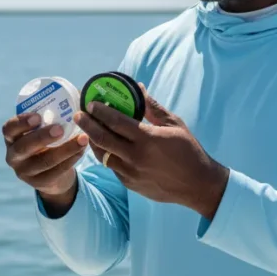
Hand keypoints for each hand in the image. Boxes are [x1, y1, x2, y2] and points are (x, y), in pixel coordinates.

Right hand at [2, 112, 88, 213]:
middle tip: (61, 128)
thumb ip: (54, 113)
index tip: (38, 116)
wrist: (53, 174)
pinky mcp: (39, 184)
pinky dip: (71, 160)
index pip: (8, 129)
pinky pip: (55, 172)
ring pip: (44, 161)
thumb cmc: (49, 142)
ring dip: (65, 149)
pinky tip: (82, 150)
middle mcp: (13, 155)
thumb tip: (80, 93)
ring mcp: (24, 172)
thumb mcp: (45, 129)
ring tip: (83, 139)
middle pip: (23, 147)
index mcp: (12, 138)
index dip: (21, 122)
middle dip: (42, 137)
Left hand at [74, 86, 229, 219]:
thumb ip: (153, 108)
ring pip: (103, 155)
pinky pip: (112, 167)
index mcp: (147, 139)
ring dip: (93, 141)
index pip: (116, 122)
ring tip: (88, 131)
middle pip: (102, 138)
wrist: (198, 185)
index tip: (91, 103)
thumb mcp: (174, 124)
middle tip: (78, 115)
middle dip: (87, 125)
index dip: (100, 111)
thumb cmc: (189, 150)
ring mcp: (131, 172)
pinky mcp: (130, 184)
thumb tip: (138, 89)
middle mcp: (135, 156)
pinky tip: (105, 147)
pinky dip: (106, 155)